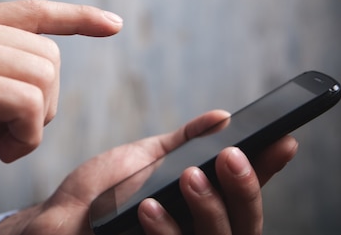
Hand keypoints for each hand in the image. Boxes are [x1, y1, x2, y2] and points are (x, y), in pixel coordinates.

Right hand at [0, 0, 122, 193]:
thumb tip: (21, 89)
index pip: (31, 10)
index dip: (76, 17)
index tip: (112, 24)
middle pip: (47, 55)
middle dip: (47, 101)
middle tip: (13, 132)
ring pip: (43, 77)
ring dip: (36, 121)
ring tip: (1, 143)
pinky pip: (25, 104)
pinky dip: (27, 135)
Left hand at [0, 110, 297, 234]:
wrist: (58, 221)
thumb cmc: (102, 191)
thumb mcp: (145, 159)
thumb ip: (183, 143)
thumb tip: (222, 117)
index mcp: (201, 208)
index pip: (245, 195)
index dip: (267, 172)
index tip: (282, 140)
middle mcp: (198, 233)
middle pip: (244, 226)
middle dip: (245, 192)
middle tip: (230, 156)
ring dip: (210, 210)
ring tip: (190, 175)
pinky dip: (168, 230)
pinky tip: (150, 206)